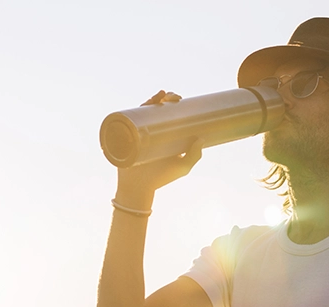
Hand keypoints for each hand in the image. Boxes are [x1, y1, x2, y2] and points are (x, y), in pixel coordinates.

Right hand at [116, 90, 202, 208]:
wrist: (139, 188)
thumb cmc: (160, 179)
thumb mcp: (182, 167)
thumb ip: (193, 156)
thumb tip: (201, 139)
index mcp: (163, 136)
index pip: (168, 115)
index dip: (173, 104)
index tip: (180, 99)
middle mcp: (150, 133)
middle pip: (156, 110)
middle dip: (164, 98)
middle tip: (173, 97)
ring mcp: (138, 134)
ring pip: (143, 112)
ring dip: (151, 100)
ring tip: (160, 96)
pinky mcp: (127, 137)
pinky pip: (129, 121)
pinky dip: (135, 110)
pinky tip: (143, 104)